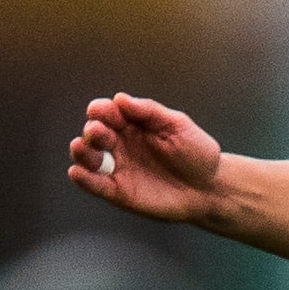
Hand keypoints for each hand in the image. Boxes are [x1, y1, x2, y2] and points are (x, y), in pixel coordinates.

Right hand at [67, 93, 225, 222]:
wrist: (211, 188)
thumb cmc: (196, 153)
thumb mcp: (178, 125)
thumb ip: (150, 111)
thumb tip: (120, 98)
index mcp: (133, 124)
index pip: (107, 112)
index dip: (102, 110)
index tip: (106, 111)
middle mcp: (120, 143)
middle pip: (95, 133)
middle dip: (93, 130)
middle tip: (99, 131)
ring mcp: (118, 167)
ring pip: (88, 157)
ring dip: (81, 151)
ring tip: (82, 147)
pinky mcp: (119, 190)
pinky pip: (95, 184)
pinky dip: (83, 179)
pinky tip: (78, 172)